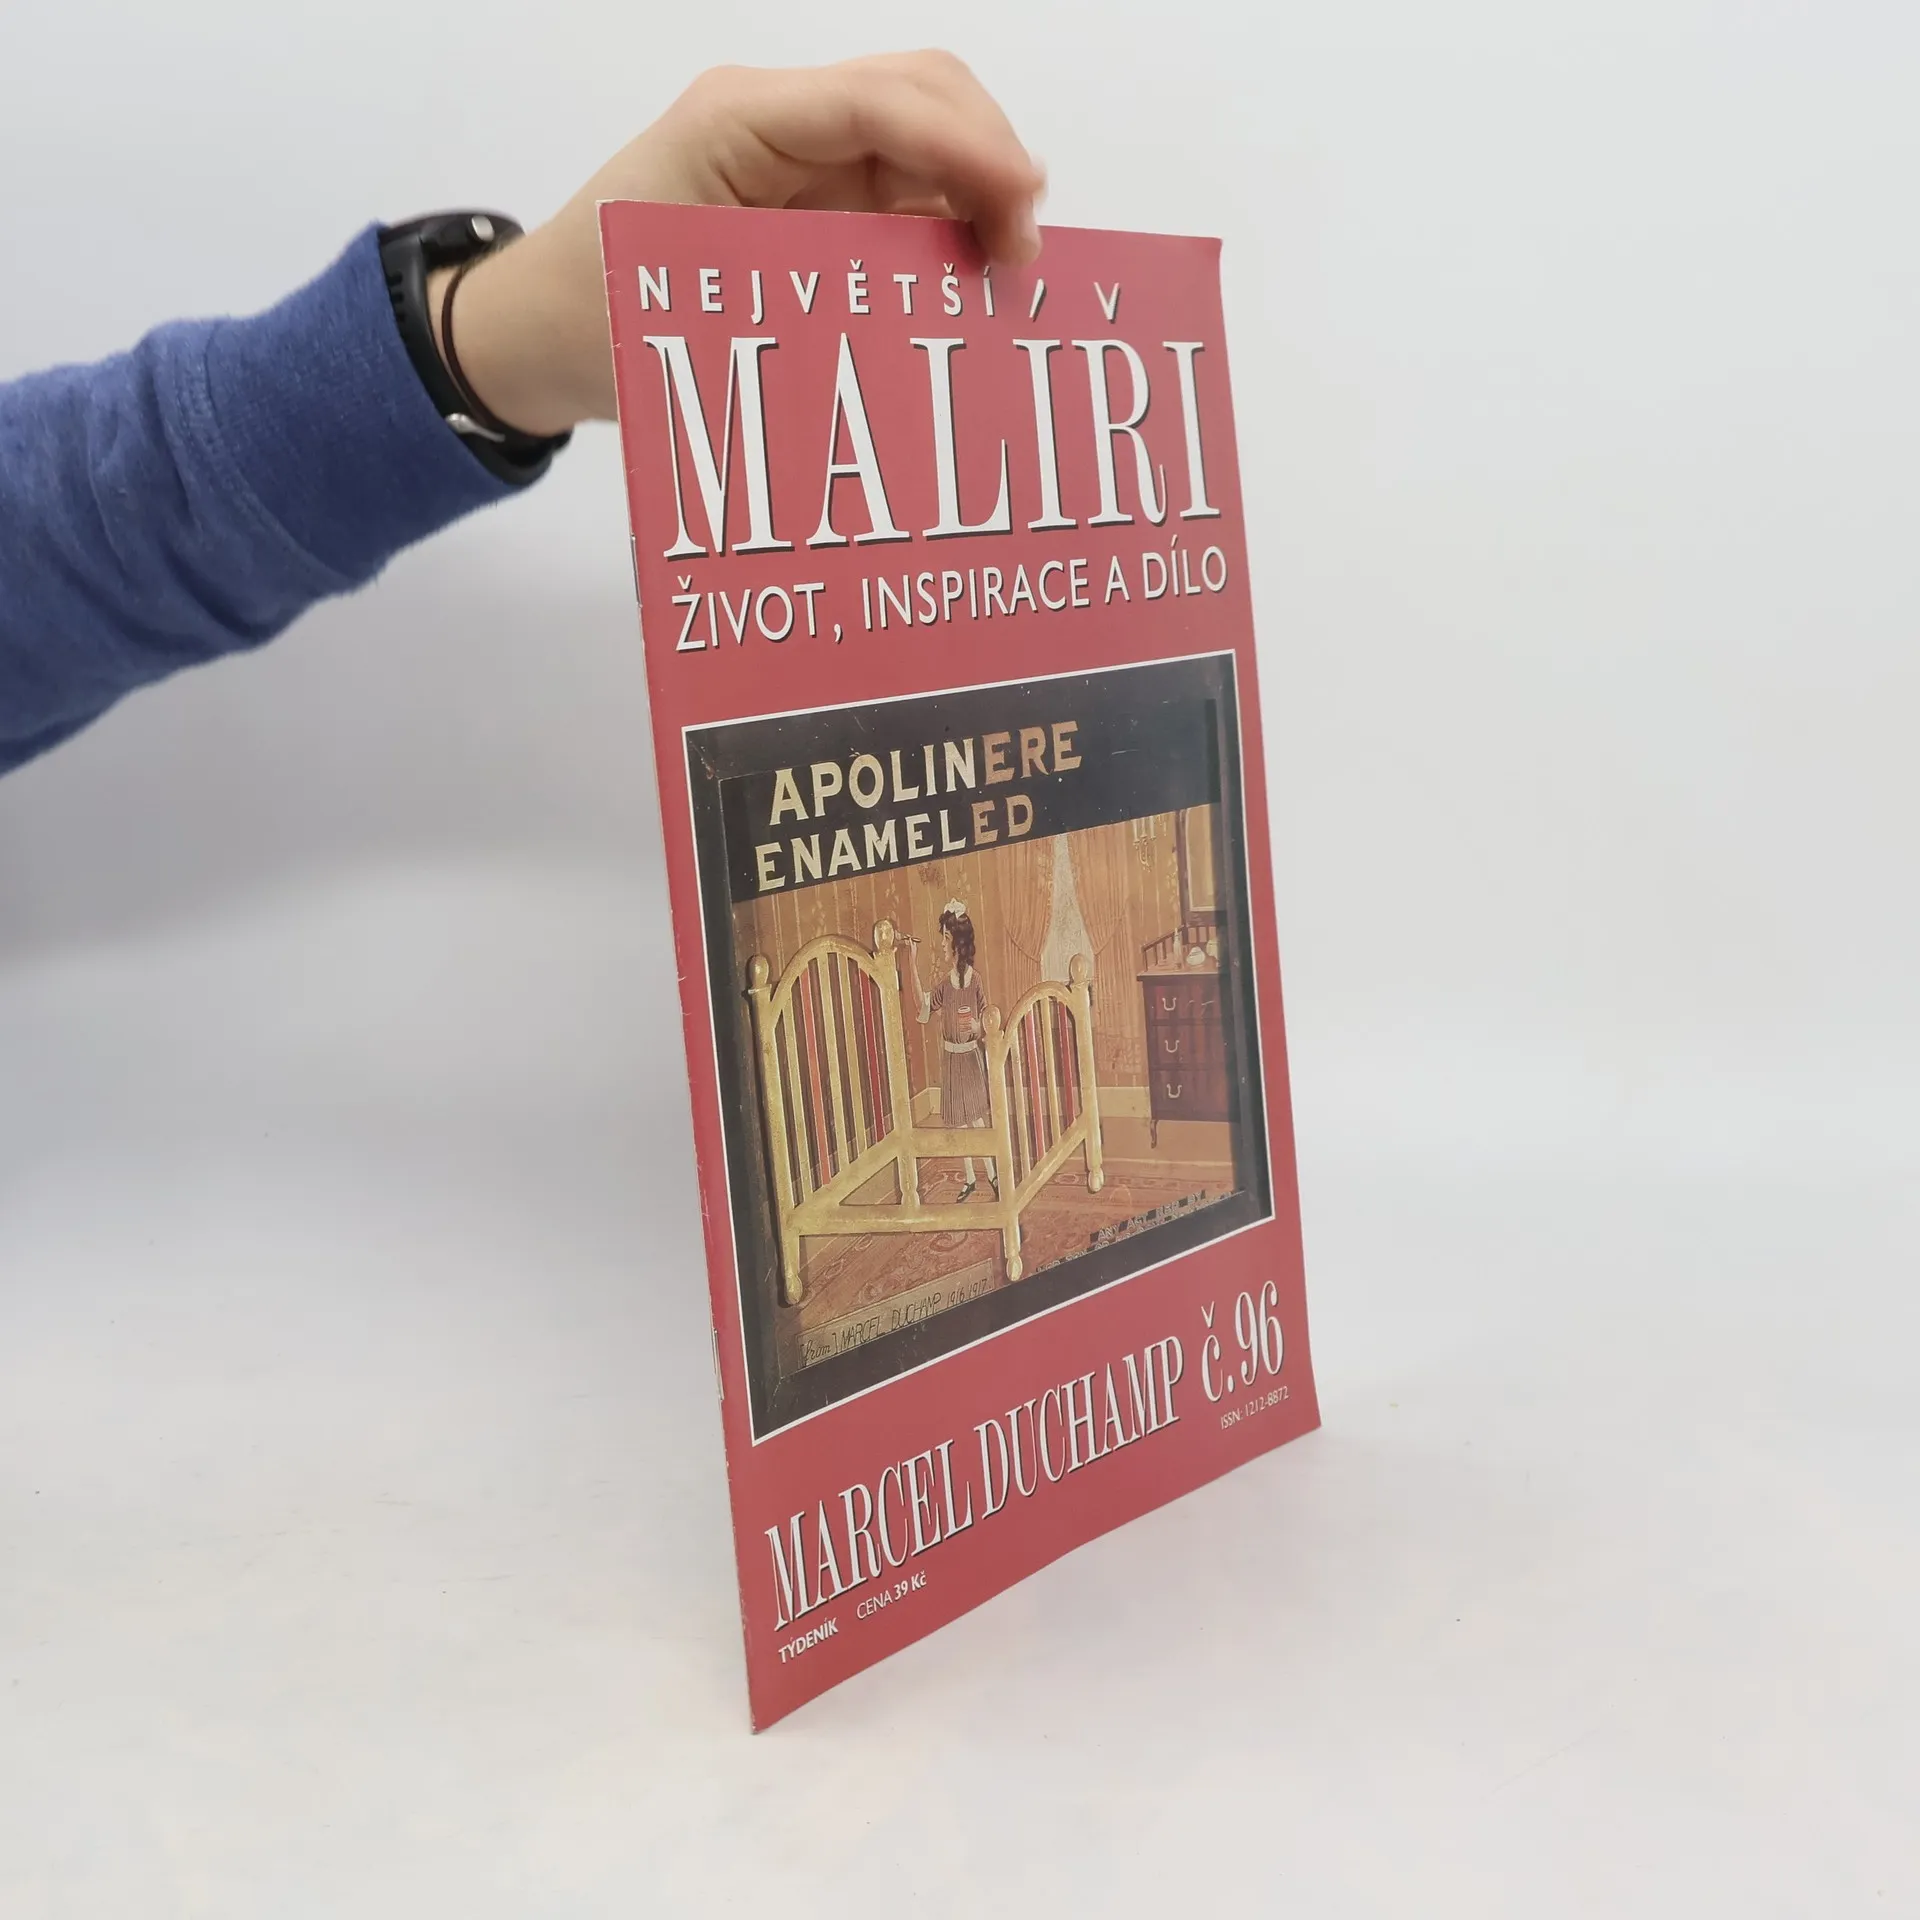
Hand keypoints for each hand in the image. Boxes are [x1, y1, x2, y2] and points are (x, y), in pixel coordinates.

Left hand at [433, 53, 1043, 437]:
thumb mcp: (703, 312)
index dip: (965, 146)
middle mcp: (778, 122)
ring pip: (924, 142)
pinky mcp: (812, 200)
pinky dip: (952, 226)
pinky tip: (974, 279)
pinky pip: (903, 193)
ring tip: (1007, 274)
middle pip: (920, 95)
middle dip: (988, 157)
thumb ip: (812, 303)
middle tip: (1023, 257)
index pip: (880, 102)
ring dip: (979, 193)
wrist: (539, 333)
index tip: (1024, 205)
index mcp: (738, 121)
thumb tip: (926, 326)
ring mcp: (799, 157)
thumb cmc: (598, 317)